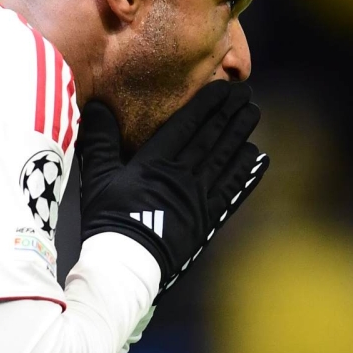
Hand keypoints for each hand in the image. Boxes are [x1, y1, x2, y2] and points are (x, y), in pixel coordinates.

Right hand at [78, 81, 268, 295]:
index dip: (206, 104)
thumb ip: (100, 140)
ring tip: (253, 114)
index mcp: (155, 163)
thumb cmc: (108, 220)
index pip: (187, 125)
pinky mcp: (206, 218)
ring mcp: (198, 197)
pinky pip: (231, 190)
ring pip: (224, 159)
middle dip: (229, 113)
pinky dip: (246, 172)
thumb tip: (95, 105)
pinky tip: (258, 157)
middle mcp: (182, 176)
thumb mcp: (96, 177)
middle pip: (211, 138)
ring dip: (240, 135)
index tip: (223, 87)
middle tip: (246, 94)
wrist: (126, 265)